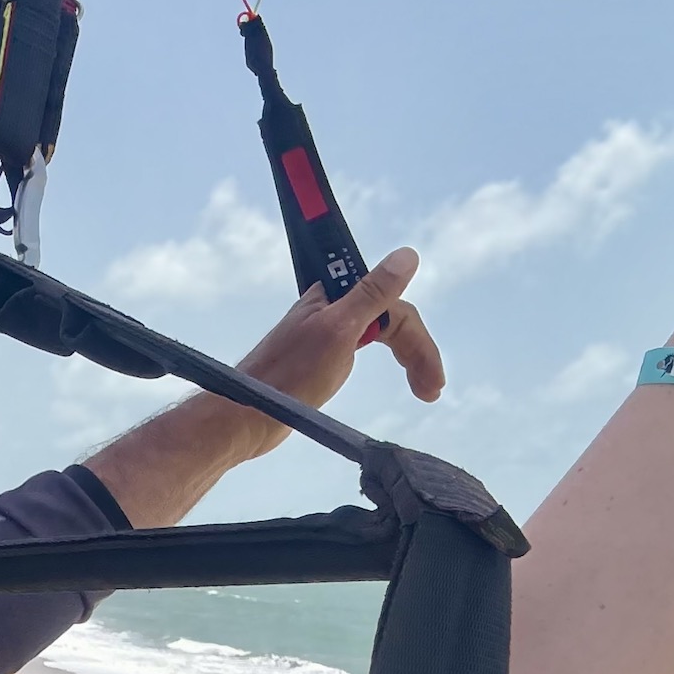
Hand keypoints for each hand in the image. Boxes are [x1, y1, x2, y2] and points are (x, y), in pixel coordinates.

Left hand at [81, 248, 442, 524]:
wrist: (242, 418)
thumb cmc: (287, 378)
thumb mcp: (338, 331)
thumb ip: (372, 293)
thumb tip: (406, 255)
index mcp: (334, 298)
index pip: (393, 307)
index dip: (416, 341)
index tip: (431, 380)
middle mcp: (329, 311)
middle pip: (389, 321)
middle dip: (415, 352)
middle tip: (431, 391)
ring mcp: (323, 335)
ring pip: (377, 337)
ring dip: (406, 360)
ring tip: (423, 392)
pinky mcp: (315, 359)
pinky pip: (359, 352)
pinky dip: (383, 365)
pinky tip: (384, 381)